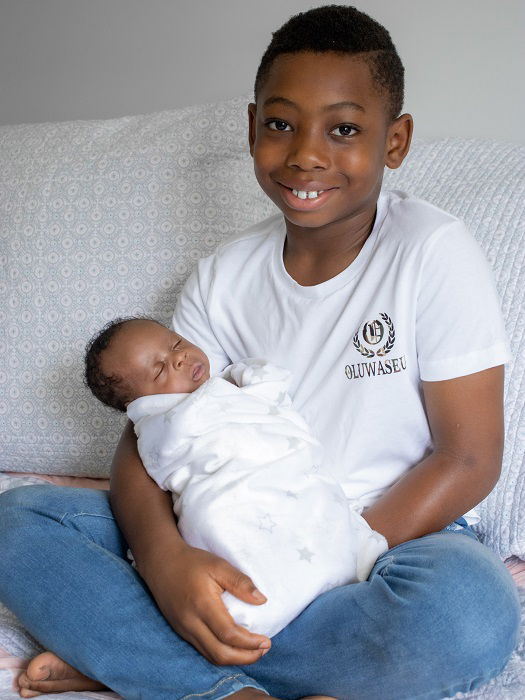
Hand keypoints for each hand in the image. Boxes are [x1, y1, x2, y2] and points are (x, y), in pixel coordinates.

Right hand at [139, 543, 270, 665]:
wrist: (161, 563)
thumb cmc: (191, 562)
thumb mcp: (218, 565)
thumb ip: (240, 582)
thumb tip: (262, 600)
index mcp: (203, 606)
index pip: (229, 635)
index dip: (250, 643)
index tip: (267, 640)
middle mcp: (191, 623)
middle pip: (220, 654)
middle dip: (245, 657)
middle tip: (264, 649)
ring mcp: (184, 630)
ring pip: (211, 656)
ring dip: (234, 659)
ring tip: (253, 651)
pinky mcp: (181, 631)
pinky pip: (203, 650)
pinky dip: (221, 653)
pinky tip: (233, 646)